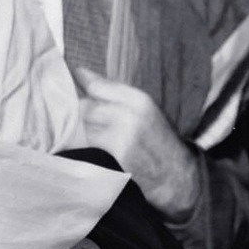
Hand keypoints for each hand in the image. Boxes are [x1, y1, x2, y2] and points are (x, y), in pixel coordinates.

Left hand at [77, 69, 199, 220]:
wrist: (175, 174)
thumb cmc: (158, 140)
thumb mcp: (145, 110)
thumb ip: (117, 94)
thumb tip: (82, 74)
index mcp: (140, 99)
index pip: (99, 86)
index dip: (83, 83)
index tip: (73, 77)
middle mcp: (131, 114)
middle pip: (88, 106)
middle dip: (80, 110)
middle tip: (79, 115)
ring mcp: (124, 135)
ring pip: (86, 124)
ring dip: (82, 126)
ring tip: (87, 130)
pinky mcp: (117, 154)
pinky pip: (91, 142)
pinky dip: (87, 141)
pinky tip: (91, 144)